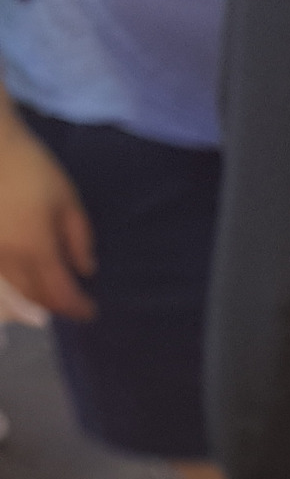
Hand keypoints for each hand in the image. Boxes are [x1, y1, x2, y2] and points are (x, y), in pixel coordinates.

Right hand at [0, 102, 95, 316]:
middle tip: (74, 303)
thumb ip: (80, 238)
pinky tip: (31, 274)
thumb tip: (86, 269)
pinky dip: (22, 282)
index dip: (78, 307)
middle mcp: (11, 258)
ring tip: (55, 292)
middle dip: (58, 306)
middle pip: (36, 297)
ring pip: (18, 288)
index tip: (91, 310)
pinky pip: (5, 274)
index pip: (61, 294)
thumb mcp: (68, 199)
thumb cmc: (32, 168)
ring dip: (38, 297)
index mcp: (37, 249)